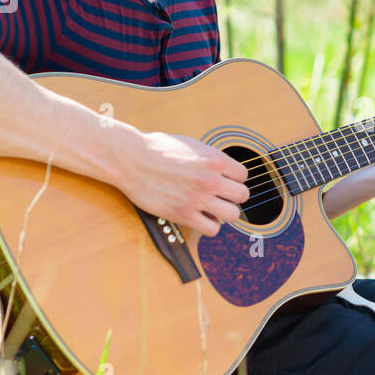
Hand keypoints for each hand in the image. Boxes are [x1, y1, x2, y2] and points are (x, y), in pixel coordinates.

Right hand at [116, 130, 249, 236]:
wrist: (131, 159)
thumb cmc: (156, 148)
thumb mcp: (191, 144)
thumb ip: (210, 158)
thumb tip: (224, 169)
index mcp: (214, 159)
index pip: (243, 175)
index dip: (234, 179)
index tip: (225, 181)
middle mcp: (210, 179)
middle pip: (242, 195)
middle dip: (232, 196)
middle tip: (220, 196)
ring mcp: (198, 198)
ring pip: (232, 215)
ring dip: (224, 213)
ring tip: (213, 209)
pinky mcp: (184, 214)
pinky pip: (212, 229)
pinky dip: (209, 226)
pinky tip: (201, 218)